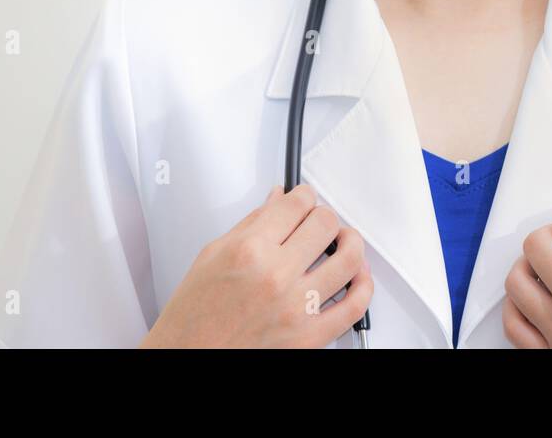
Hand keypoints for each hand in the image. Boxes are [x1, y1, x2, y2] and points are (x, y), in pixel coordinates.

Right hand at [139, 183, 371, 347]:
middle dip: (323, 216)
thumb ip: (251, 223)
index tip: (303, 199)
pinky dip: (363, 286)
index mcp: (250, 250)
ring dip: (350, 243)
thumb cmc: (194, 315)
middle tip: (317, 222)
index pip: (296, 203)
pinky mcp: (309, 337)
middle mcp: (276, 276)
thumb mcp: (212, 255)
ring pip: (349, 258)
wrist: (187, 356)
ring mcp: (296, 308)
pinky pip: (354, 306)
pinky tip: (356, 277)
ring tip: (342, 243)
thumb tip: (278, 200)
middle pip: (326, 223)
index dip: (303, 195)